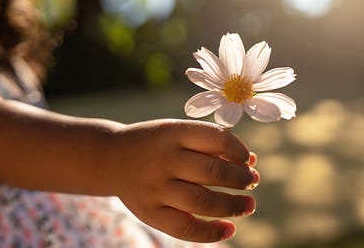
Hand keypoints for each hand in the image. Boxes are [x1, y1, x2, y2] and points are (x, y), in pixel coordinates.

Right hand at [104, 119, 259, 242]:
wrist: (111, 158)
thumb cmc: (156, 144)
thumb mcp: (178, 132)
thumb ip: (212, 143)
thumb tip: (251, 161)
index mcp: (173, 133)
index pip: (218, 139)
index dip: (240, 151)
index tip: (247, 159)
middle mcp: (164, 160)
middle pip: (214, 173)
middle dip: (241, 179)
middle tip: (252, 181)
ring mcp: (155, 189)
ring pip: (203, 202)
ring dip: (233, 206)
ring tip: (248, 205)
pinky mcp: (149, 213)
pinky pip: (185, 228)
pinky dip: (211, 232)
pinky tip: (229, 228)